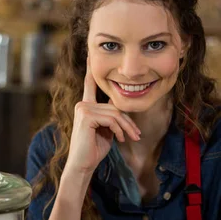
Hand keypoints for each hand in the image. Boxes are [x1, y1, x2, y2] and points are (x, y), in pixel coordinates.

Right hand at [64, 60, 140, 175]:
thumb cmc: (94, 149)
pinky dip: (119, 130)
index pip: (90, 84)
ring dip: (127, 128)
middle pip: (114, 106)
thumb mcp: (106, 130)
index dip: (92, 70)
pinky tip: (120, 140)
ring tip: (131, 139)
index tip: (91, 54)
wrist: (83, 165)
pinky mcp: (86, 116)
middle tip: (137, 135)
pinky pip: (111, 119)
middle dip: (128, 122)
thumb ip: (111, 116)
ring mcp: (83, 109)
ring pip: (115, 113)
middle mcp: (83, 104)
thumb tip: (121, 109)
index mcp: (86, 105)